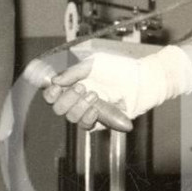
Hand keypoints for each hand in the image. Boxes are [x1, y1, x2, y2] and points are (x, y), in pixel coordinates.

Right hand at [32, 42, 191, 130]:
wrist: (142, 80)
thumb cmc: (120, 69)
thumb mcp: (94, 64)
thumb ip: (74, 72)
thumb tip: (55, 80)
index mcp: (74, 84)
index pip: (53, 93)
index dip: (50, 93)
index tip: (55, 87)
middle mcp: (79, 99)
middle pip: (58, 108)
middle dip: (67, 98)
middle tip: (82, 87)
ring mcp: (89, 111)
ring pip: (70, 117)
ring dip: (79, 106)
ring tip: (95, 94)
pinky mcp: (101, 122)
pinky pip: (86, 126)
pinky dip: (87, 117)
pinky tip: (95, 109)